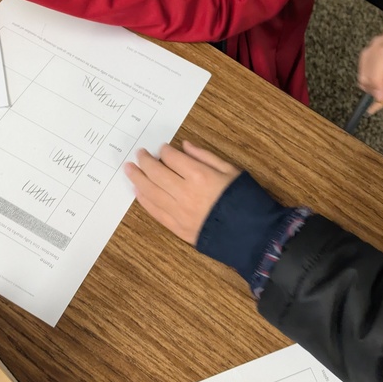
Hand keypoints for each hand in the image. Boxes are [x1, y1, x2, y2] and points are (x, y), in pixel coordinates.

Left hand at [124, 140, 240, 244]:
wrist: (252, 235)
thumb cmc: (245, 200)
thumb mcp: (232, 170)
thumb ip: (205, 156)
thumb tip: (184, 146)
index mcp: (200, 176)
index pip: (172, 158)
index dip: (164, 151)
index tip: (161, 148)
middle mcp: (185, 193)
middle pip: (156, 173)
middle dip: (145, 161)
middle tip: (139, 154)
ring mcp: (179, 212)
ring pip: (151, 192)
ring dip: (137, 179)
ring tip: (129, 169)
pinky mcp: (178, 228)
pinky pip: (155, 212)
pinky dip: (144, 201)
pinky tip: (138, 192)